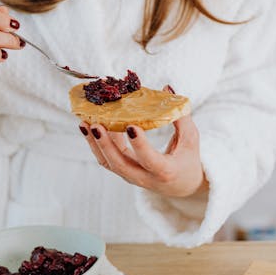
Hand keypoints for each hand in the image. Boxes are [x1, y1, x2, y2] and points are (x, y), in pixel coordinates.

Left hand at [79, 86, 207, 197]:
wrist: (180, 186)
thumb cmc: (187, 159)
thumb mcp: (190, 139)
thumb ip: (180, 115)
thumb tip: (167, 88)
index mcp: (165, 171)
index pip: (150, 160)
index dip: (140, 145)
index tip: (130, 126)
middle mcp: (145, 177)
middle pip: (120, 165)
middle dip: (104, 145)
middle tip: (94, 125)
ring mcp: (131, 176)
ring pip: (108, 162)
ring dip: (94, 143)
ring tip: (84, 123)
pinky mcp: (123, 171)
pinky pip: (106, 158)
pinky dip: (97, 143)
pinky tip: (90, 125)